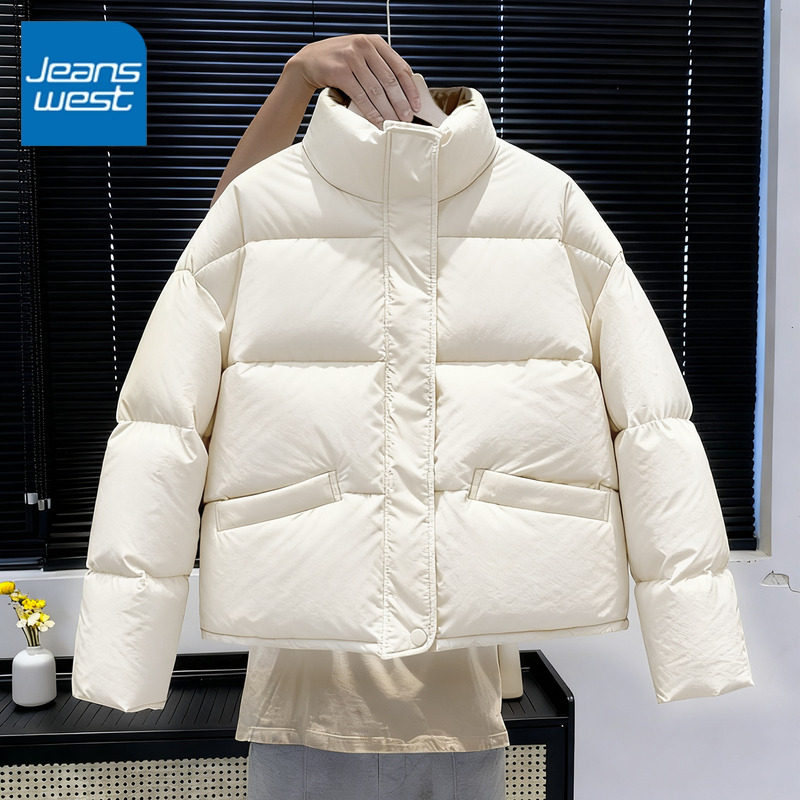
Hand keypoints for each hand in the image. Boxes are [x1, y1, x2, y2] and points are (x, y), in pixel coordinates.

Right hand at [287, 34, 420, 128]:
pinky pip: (360, 96)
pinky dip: (370, 112)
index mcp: (375, 42)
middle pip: (390, 80)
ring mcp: (351, 58)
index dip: (410, 89)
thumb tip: (404, 92)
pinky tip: (377, 121)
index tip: (417, 106)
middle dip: (401, 103)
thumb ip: (379, 65)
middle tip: (407, 119)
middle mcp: (364, 46)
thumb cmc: (340, 61)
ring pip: (376, 90)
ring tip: (394, 124)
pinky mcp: (340, 71)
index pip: (400, 67)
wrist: (310, 61)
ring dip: (387, 110)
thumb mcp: (361, 55)